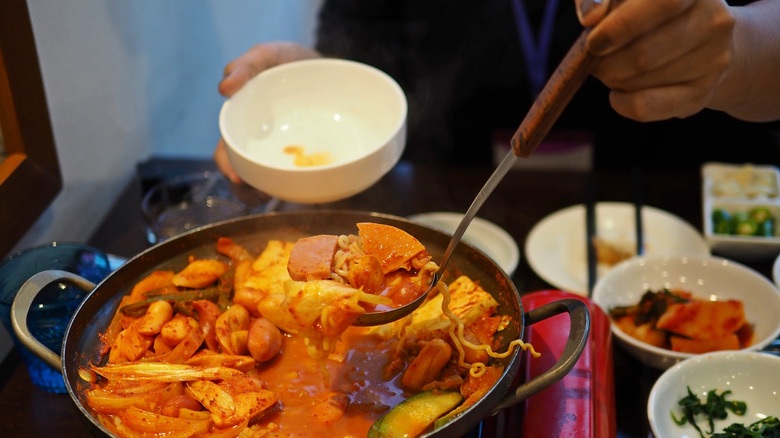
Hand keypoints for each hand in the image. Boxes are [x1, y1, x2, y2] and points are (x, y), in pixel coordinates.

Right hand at [215, 42, 320, 182]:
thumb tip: (223, 89)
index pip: (226, 154)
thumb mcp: (268, 56)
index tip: (238, 178)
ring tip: (282, 196)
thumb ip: (246, 66)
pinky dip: (300, 189)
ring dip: (270, 194)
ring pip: (267, 185)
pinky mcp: (306, 162)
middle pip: (244, 177)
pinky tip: (310, 188)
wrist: (328, 68)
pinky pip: (298, 183)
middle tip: (264, 194)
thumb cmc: (289, 62)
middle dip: (248, 191)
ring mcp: (282, 155)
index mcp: (242, 125)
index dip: (228, 168)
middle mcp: (258, 145)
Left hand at [575, 0, 734, 121]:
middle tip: (593, 62)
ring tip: (611, 70)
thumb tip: (591, 16)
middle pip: (645, 53)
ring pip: (643, 80)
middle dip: (606, 63)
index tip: (594, 41)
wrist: (699, 39)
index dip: (622, 26)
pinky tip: (617, 94)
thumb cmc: (647, 12)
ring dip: (614, 80)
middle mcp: (715, 19)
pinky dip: (622, 103)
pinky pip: (647, 106)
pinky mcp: (703, 92)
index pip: (665, 3)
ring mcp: (715, 58)